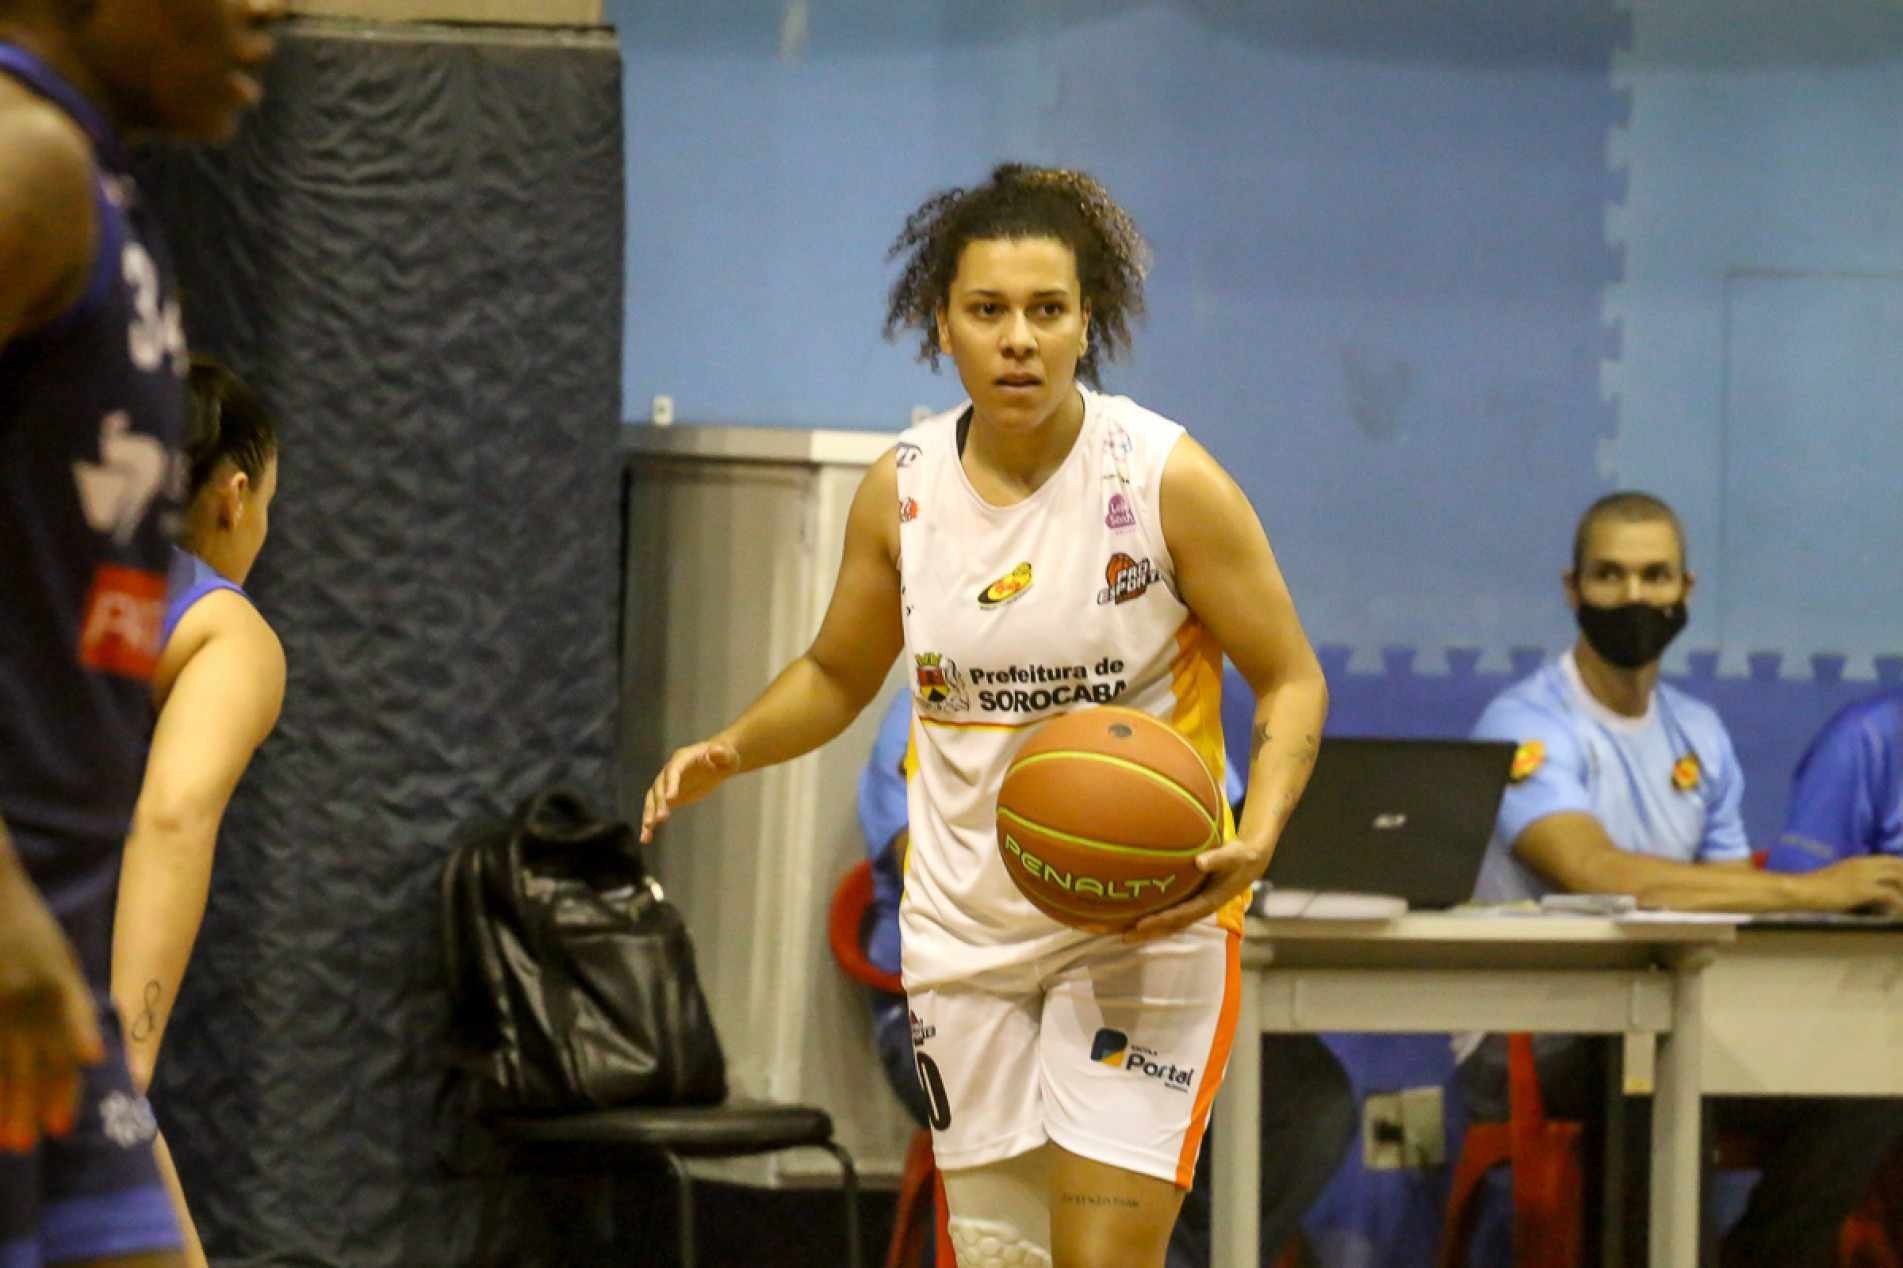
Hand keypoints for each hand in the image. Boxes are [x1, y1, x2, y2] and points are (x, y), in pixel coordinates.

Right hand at [0, 877, 104, 1151]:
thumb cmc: (29, 926)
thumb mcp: (62, 961)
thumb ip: (72, 1005)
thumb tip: (89, 1055)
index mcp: (60, 988)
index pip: (67, 1051)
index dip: (64, 1091)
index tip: (62, 1128)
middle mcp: (29, 997)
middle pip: (33, 1064)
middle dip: (32, 1108)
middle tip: (28, 1145)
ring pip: (0, 1063)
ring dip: (3, 1104)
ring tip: (6, 1139)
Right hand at [639, 740, 740, 843]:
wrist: (719, 762)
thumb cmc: (725, 756)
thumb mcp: (727, 755)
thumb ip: (721, 753)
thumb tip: (716, 750)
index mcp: (682, 758)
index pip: (674, 770)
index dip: (671, 783)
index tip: (670, 798)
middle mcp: (669, 771)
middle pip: (659, 787)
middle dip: (659, 803)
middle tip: (660, 819)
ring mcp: (667, 785)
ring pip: (653, 800)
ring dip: (649, 814)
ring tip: (646, 832)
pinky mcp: (669, 798)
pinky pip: (657, 810)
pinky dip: (651, 823)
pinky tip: (646, 838)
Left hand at [1122, 833, 1272, 942]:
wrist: (1248, 861)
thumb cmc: (1240, 857)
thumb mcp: (1233, 855)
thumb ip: (1218, 858)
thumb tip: (1199, 861)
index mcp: (1209, 902)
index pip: (1180, 915)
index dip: (1160, 921)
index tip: (1140, 924)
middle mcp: (1200, 908)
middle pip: (1171, 925)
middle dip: (1148, 932)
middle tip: (1123, 937)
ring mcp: (1196, 906)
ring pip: (1170, 923)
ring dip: (1149, 930)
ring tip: (1123, 934)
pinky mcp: (1192, 901)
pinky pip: (1171, 913)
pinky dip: (1155, 918)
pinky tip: (1136, 917)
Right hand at [1797, 856, 1902, 914]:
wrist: (1803, 891)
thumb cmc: (1816, 887)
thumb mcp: (1839, 877)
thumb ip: (1855, 879)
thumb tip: (1869, 890)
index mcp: (1859, 861)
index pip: (1890, 859)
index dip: (1902, 867)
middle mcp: (1864, 864)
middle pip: (1898, 866)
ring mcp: (1864, 876)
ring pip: (1898, 877)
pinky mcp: (1863, 889)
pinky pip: (1890, 894)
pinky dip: (1899, 903)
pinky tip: (1899, 911)